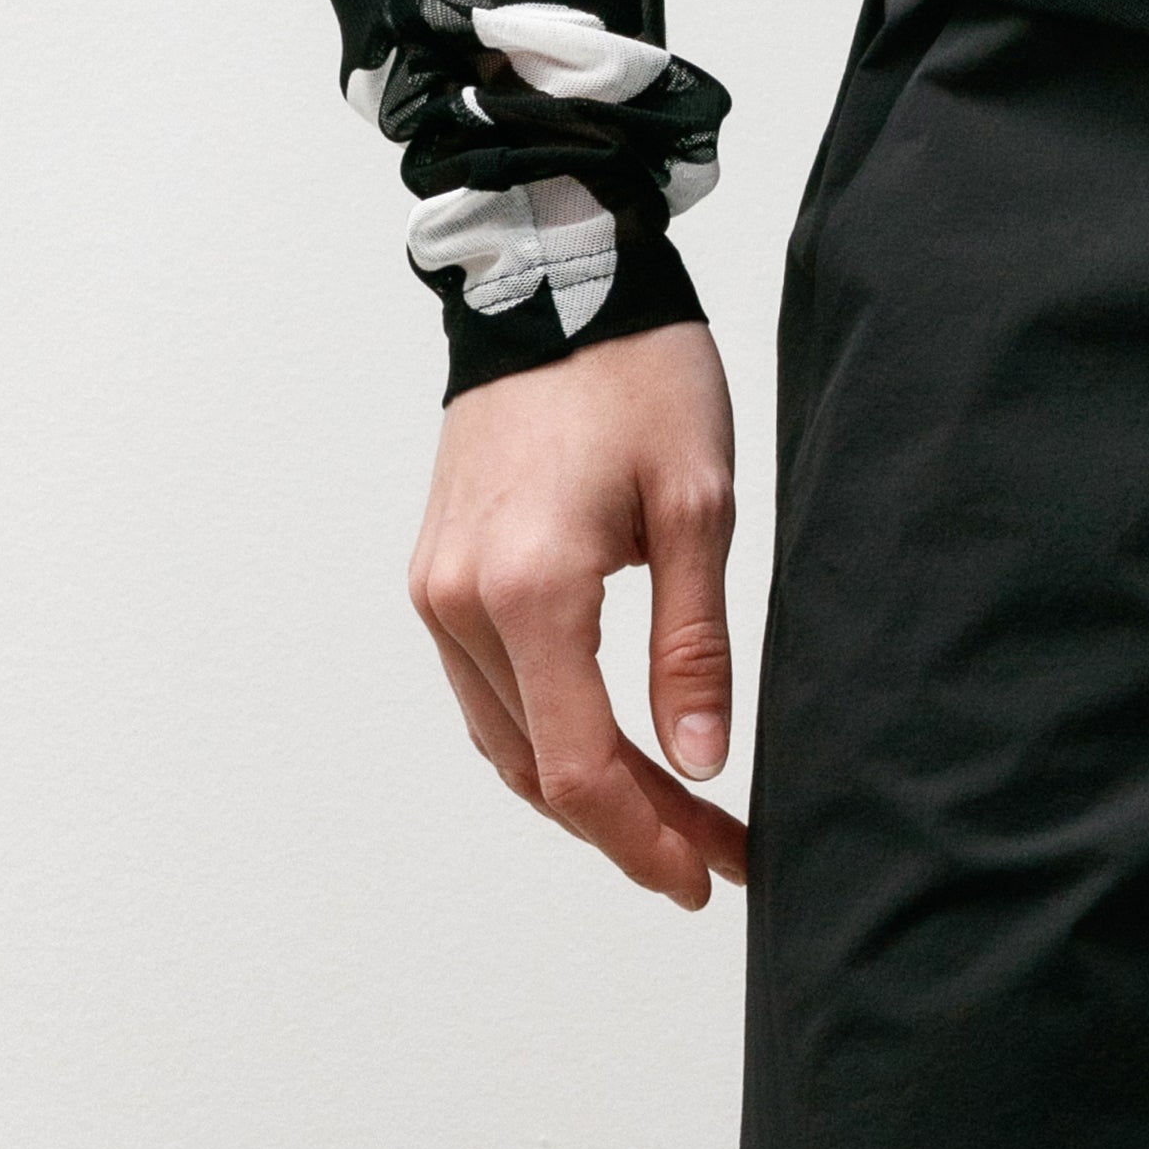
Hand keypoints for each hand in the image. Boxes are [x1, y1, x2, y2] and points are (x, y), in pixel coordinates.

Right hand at [406, 321, 748, 907]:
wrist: (555, 275)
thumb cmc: (639, 374)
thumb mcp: (699, 502)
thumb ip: (695, 642)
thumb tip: (701, 760)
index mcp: (530, 589)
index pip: (579, 766)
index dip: (644, 837)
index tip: (706, 873)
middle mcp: (460, 602)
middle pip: (537, 767)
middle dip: (628, 825)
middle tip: (712, 854)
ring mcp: (436, 589)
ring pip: (504, 738)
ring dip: (584, 789)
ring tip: (677, 815)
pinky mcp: (436, 571)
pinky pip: (485, 689)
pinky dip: (542, 734)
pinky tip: (607, 745)